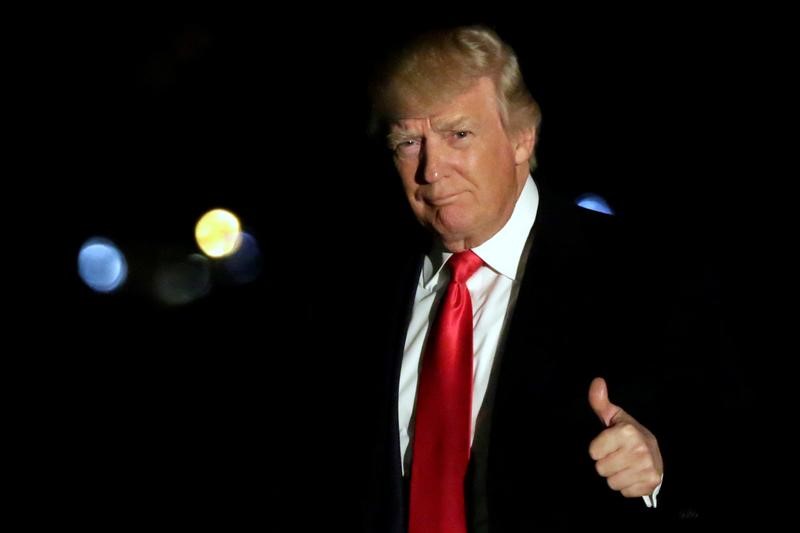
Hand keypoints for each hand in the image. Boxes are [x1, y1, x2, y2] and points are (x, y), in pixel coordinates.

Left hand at [588, 377, 662, 497]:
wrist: (655, 453)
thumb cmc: (627, 434)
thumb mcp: (614, 417)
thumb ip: (600, 402)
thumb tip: (597, 381)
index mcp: (627, 431)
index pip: (593, 452)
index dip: (598, 449)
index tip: (610, 444)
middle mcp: (639, 449)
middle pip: (601, 469)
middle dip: (606, 463)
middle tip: (618, 456)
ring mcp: (647, 467)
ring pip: (612, 482)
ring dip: (616, 476)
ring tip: (625, 465)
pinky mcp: (651, 483)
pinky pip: (624, 492)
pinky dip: (627, 486)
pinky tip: (633, 475)